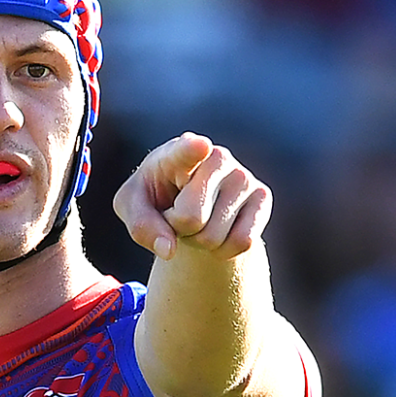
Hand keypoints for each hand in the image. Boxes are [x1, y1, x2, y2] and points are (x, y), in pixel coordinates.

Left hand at [113, 132, 271, 260]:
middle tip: (176, 215)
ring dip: (198, 242)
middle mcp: (216, 158)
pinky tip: (217, 229)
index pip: (185, 151)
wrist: (189, 202)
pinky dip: (222, 250)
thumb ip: (142, 226)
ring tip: (196, 221)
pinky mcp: (262, 198)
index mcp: (177, 153)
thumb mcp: (133, 208)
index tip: (200, 146)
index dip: (191, 150)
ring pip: (214, 236)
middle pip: (191, 218)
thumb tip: (168, 250)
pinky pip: (241, 243)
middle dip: (177, 229)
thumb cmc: (155, 197)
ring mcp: (243, 176)